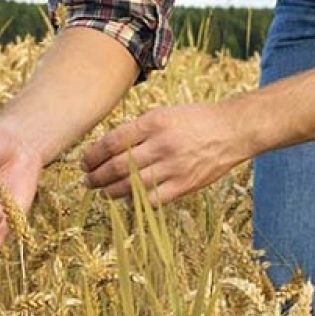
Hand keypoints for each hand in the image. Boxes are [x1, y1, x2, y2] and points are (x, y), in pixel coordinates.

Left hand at [81, 103, 239, 205]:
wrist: (230, 130)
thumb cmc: (193, 120)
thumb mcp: (163, 114)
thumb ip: (138, 130)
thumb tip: (108, 148)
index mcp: (154, 122)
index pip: (113, 142)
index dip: (94, 154)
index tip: (84, 160)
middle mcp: (162, 144)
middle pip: (118, 166)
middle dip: (97, 175)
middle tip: (87, 179)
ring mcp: (174, 167)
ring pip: (132, 185)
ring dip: (111, 191)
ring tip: (102, 191)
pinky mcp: (185, 185)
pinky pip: (153, 199)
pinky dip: (136, 201)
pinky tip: (127, 199)